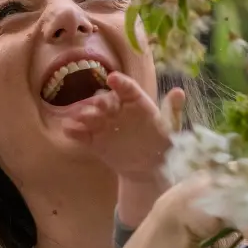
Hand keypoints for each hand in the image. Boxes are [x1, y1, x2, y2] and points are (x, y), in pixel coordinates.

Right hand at [67, 72, 185, 185]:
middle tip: (96, 106)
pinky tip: (68, 129)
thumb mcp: (171, 128)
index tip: (112, 80)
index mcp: (137, 102)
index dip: (120, 83)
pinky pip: (82, 134)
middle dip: (99, 102)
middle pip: (105, 100)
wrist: (149, 167)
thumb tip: (179, 92)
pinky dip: (74, 131)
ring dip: (83, 114)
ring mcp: (104, 124)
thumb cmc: (162, 143)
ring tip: (78, 118)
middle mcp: (118, 109)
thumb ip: (172, 110)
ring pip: (91, 115)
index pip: (127, 88)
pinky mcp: (95, 140)